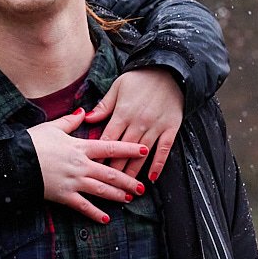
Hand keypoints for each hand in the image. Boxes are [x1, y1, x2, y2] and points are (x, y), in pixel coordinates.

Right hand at [28, 110, 148, 223]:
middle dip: (128, 180)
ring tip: (129, 199)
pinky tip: (106, 219)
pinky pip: (83, 206)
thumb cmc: (33, 142)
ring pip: (101, 189)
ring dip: (117, 195)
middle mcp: (81, 165)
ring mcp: (74, 181)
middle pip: (110, 172)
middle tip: (142, 186)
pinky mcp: (64, 195)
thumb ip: (70, 121)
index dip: (129, 149)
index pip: (110, 146)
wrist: (16, 160)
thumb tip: (83, 111)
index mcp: (79, 147)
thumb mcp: (52, 127)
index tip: (144, 150)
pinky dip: (95, 213)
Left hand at [84, 67, 182, 181]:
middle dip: (114, 169)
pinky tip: (152, 177)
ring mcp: (155, 126)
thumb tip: (87, 118)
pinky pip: (164, 150)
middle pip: (123, 151)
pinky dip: (159, 164)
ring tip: (126, 188)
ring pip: (142, 154)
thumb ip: (104, 105)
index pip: (108, 139)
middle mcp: (138, 122)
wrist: (169, 70)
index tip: (92, 168)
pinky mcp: (170, 128)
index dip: (99, 154)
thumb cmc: (140, 78)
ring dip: (134, 172)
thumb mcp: (118, 87)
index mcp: (123, 113)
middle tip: (106, 185)